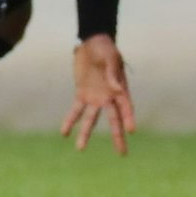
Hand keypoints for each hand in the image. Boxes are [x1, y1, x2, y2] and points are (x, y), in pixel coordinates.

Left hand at [60, 35, 135, 154]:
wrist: (92, 43)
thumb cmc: (106, 49)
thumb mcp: (110, 58)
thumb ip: (113, 72)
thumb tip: (116, 88)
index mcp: (121, 89)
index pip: (126, 106)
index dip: (129, 118)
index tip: (131, 130)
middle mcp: (110, 97)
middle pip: (114, 120)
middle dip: (117, 136)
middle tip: (122, 154)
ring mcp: (96, 98)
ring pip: (91, 119)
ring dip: (86, 133)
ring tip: (80, 148)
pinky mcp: (82, 94)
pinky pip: (76, 110)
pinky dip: (70, 120)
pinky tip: (64, 133)